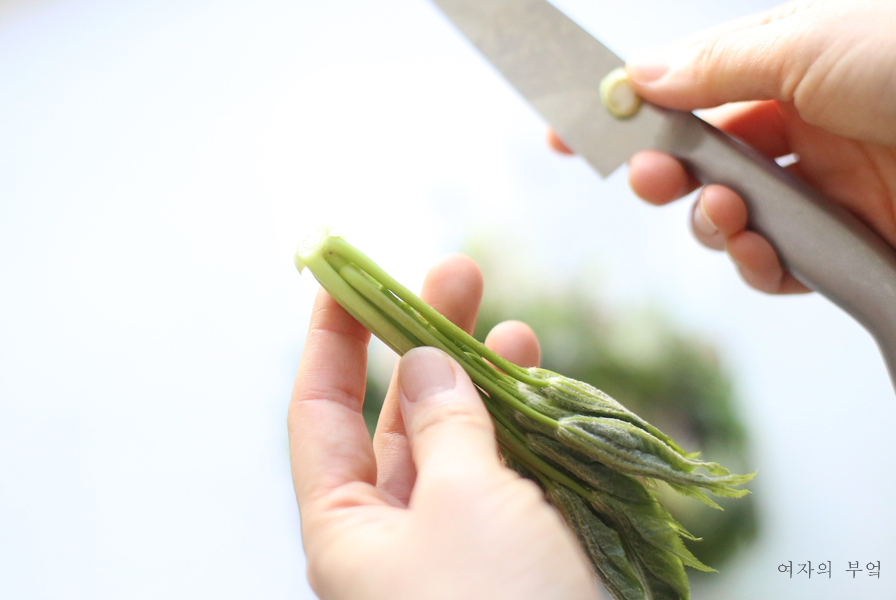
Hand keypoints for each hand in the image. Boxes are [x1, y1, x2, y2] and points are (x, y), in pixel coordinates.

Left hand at [289, 255, 597, 599]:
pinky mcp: (515, 551)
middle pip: (397, 416)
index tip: (343, 279)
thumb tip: (418, 363)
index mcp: (348, 530)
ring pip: (462, 441)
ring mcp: (459, 542)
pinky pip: (509, 474)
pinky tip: (540, 388)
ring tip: (510, 327)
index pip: (320, 415)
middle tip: (454, 274)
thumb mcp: (461, 503)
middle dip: (424, 342)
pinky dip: (525, 429)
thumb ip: (441, 425)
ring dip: (485, 382)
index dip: (330, 342)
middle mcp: (396, 533)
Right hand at [551, 0, 895, 293]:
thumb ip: (716, 64)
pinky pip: (778, 264)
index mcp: (794, 64)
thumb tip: (638, 75)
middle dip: (667, 175)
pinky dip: (758, 265)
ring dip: (712, 223)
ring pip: (731, 218)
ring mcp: (825, 188)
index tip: (571, 133)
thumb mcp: (811, 43)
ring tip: (729, 218)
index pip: (689, 88)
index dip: (629, 112)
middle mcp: (805, 124)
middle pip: (701, 159)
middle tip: (647, 181)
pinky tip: (764, 253)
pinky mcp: (849, 246)